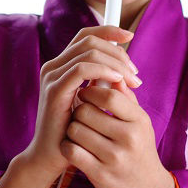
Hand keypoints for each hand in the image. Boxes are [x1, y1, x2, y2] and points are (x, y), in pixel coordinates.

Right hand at [21, 26, 140, 184]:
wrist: (52, 156)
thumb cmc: (75, 132)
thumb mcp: (94, 102)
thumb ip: (105, 83)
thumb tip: (128, 69)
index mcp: (62, 65)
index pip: (86, 36)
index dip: (109, 31)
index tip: (130, 36)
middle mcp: (54, 66)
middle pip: (89, 40)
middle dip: (117, 51)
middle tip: (135, 72)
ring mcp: (52, 76)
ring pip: (88, 52)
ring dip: (115, 63)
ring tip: (131, 79)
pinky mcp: (54, 90)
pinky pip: (82, 69)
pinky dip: (103, 71)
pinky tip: (117, 81)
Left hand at [61, 80, 171, 187]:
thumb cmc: (140, 150)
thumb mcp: (140, 123)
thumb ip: (125, 98)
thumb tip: (111, 71)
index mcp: (138, 120)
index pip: (108, 94)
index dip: (90, 90)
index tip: (85, 94)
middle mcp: (128, 138)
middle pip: (86, 110)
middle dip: (78, 109)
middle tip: (80, 115)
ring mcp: (114, 157)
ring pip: (76, 129)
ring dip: (72, 129)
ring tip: (78, 132)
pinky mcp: (100, 175)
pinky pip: (72, 151)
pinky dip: (68, 146)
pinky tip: (74, 147)